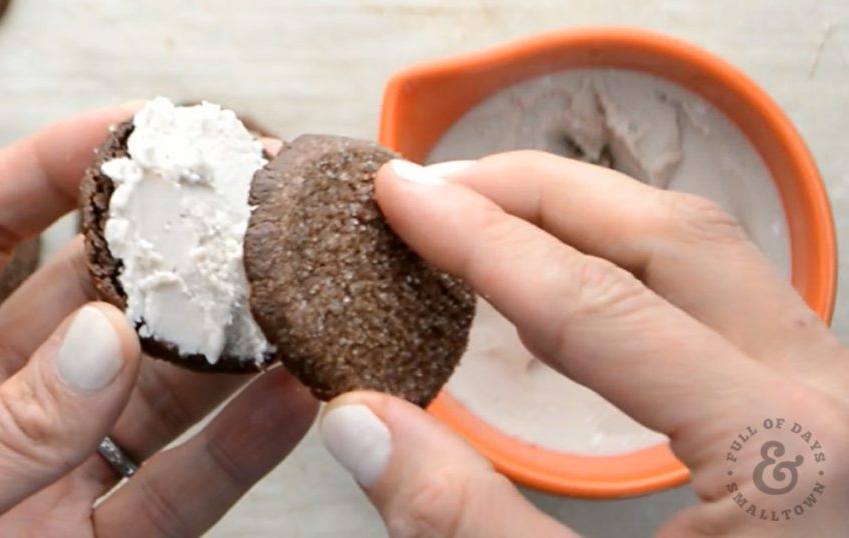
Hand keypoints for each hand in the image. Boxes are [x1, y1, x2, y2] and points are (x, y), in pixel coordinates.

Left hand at [0, 106, 317, 536]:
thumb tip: (103, 343)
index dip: (51, 167)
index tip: (131, 133)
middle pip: (86, 298)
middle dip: (162, 250)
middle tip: (235, 210)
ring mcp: (47, 475)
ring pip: (151, 390)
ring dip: (221, 344)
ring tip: (284, 298)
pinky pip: (179, 487)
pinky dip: (239, 447)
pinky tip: (289, 399)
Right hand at [319, 153, 848, 536]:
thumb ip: (466, 524)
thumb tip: (357, 422)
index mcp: (786, 452)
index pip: (597, 305)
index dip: (480, 241)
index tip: (401, 196)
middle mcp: (830, 398)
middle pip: (671, 237)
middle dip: (538, 194)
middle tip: (436, 186)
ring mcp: (831, 396)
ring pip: (704, 255)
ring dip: (584, 219)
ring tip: (484, 215)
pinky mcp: (810, 410)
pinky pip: (715, 298)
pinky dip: (623, 268)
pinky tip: (555, 285)